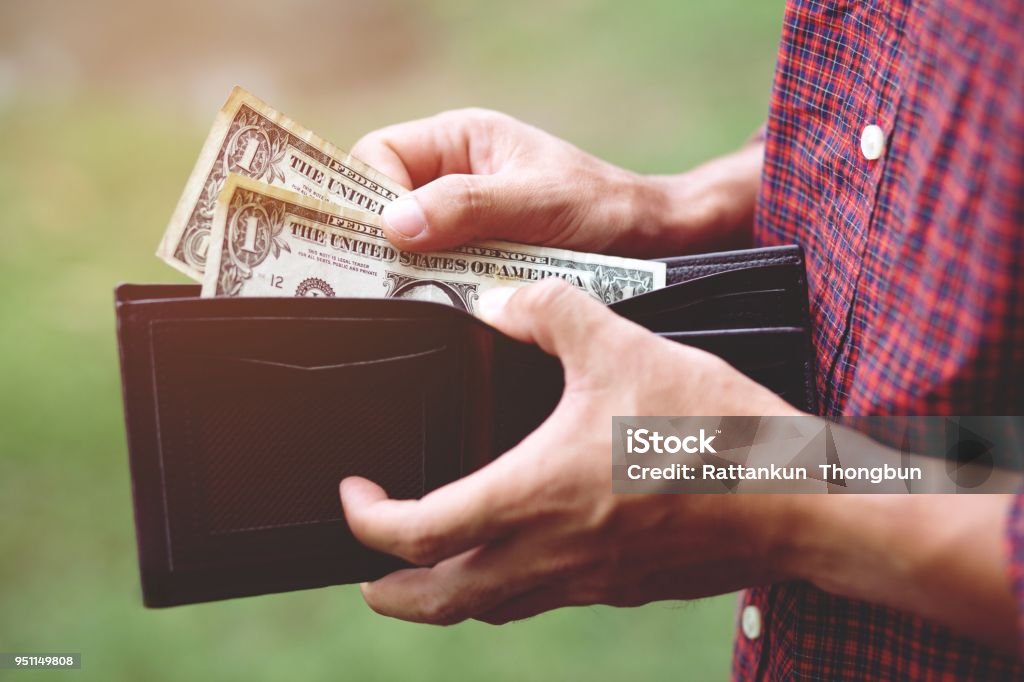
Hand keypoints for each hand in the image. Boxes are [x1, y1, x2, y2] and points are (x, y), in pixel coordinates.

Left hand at [339, 279, 801, 624]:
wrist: (795, 500)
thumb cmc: (711, 431)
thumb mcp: (622, 345)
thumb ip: (550, 312)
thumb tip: (500, 300)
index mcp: (533, 495)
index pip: (417, 534)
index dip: (369, 522)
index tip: (357, 493)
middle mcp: (550, 552)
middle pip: (439, 602)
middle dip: (390, 593)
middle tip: (365, 573)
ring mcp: (587, 580)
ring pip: (490, 609)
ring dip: (445, 595)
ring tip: (429, 568)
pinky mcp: (622, 585)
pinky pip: (543, 599)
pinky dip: (507, 586)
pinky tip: (523, 550)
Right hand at [351, 109, 762, 256]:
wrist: (651, 241)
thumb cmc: (601, 207)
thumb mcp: (534, 202)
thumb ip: (465, 207)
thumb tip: (393, 225)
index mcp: (458, 139)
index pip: (378, 155)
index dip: (370, 194)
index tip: (384, 238)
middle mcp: (452, 174)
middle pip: (384, 202)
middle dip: (384, 238)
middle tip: (388, 276)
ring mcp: (463, 217)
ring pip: (407, 242)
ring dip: (412, 268)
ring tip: (419, 293)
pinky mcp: (476, 256)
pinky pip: (436, 270)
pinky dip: (437, 287)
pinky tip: (447, 303)